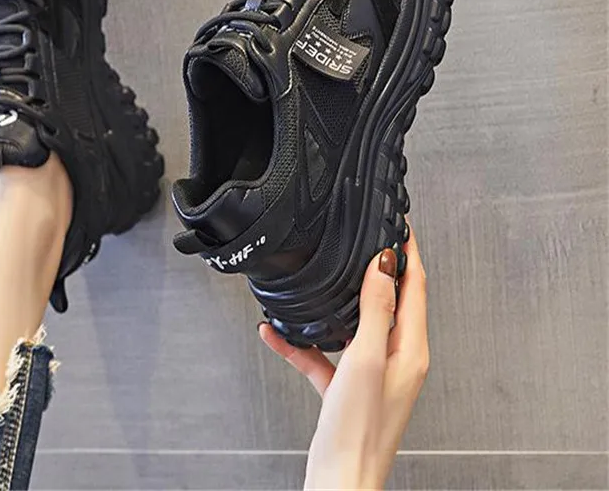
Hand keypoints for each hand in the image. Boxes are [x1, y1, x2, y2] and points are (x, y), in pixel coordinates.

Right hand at [259, 227, 428, 489]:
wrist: (341, 480)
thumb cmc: (359, 431)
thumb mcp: (366, 359)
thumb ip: (375, 310)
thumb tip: (384, 266)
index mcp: (410, 351)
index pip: (416, 288)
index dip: (410, 253)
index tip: (402, 226)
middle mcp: (396, 359)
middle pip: (389, 300)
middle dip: (379, 267)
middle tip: (369, 238)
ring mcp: (371, 373)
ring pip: (355, 323)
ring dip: (338, 300)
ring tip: (326, 275)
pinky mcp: (346, 388)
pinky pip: (324, 353)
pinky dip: (303, 341)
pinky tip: (276, 333)